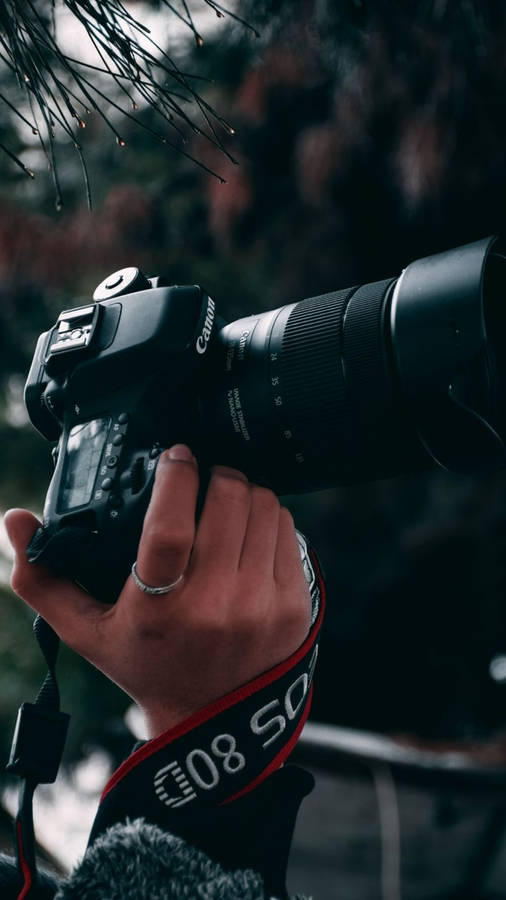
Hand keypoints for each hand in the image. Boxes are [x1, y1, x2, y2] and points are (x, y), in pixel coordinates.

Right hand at [4, 444, 310, 737]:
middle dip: (215, 475)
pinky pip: (289, 532)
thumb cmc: (144, 666)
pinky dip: (269, 519)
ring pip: (264, 507)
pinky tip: (250, 530)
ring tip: (225, 503)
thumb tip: (13, 519)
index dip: (175, 478)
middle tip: (202, 478)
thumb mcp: (87, 632)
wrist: (213, 724)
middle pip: (229, 501)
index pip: (168, 528)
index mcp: (159, 610)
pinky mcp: (296, 608)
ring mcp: (262, 607)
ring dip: (245, 493)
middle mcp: (216, 607)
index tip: (174, 455)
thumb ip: (44, 580)